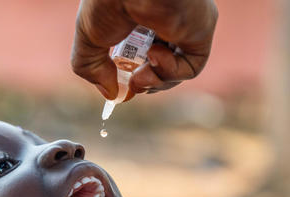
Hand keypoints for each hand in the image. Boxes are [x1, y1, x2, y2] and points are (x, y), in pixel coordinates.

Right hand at [71, 0, 217, 99]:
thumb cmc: (107, 3)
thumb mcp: (88, 40)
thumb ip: (92, 68)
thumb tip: (111, 95)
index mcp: (138, 19)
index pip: (141, 57)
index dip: (131, 78)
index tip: (121, 88)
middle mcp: (163, 21)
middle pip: (159, 68)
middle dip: (145, 84)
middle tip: (134, 83)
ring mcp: (184, 26)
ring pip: (176, 71)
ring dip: (156, 82)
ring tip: (141, 74)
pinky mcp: (200, 30)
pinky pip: (191, 67)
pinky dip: (171, 72)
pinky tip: (156, 55)